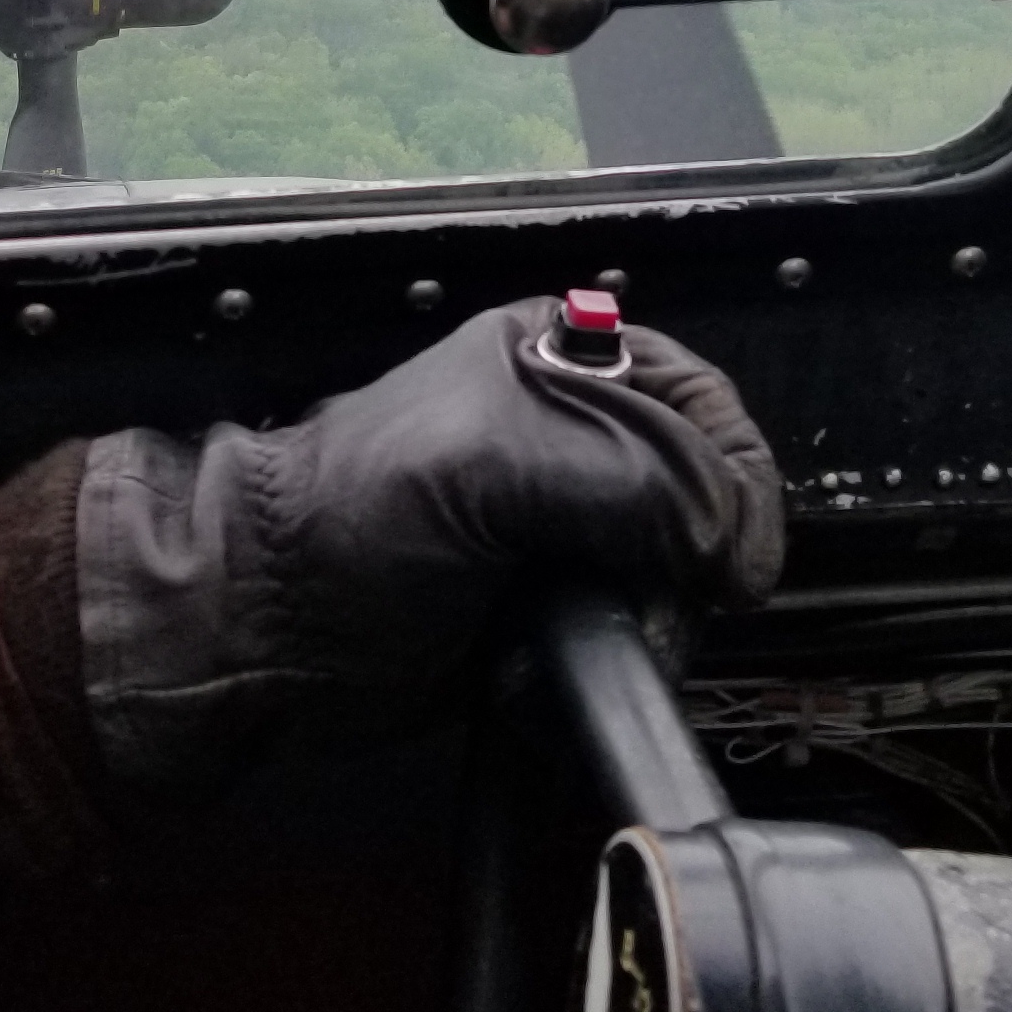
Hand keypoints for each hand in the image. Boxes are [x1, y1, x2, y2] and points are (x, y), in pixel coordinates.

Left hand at [76, 297, 782, 789]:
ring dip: (663, 606)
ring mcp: (566, 520)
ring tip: (619, 628)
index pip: (698, 402)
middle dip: (699, 546)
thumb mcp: (496, 466)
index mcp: (563, 358)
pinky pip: (634, 620)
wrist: (273, 623)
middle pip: (702, 484)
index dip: (734, 475)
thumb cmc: (358, 516)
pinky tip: (594, 654)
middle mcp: (576, 432)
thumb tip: (724, 542)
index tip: (738, 557)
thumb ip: (626, 481)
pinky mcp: (554, 601)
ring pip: (676, 560)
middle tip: (685, 597)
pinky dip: (630, 645)